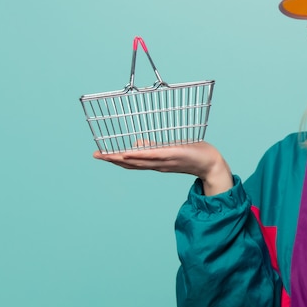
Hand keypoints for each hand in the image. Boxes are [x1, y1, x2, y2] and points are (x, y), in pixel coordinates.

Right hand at [93, 142, 232, 195]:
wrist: (211, 164)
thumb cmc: (192, 154)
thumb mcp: (170, 150)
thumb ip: (153, 147)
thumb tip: (137, 142)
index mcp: (155, 163)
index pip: (131, 162)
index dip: (114, 159)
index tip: (100, 154)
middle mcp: (157, 164)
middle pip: (130, 163)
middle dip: (112, 159)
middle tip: (96, 155)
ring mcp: (163, 160)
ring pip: (138, 161)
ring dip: (121, 158)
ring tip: (106, 155)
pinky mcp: (171, 154)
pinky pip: (153, 155)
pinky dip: (139, 155)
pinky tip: (128, 153)